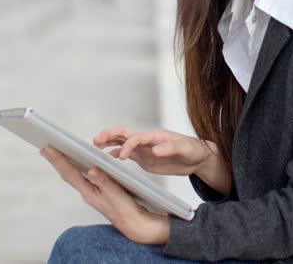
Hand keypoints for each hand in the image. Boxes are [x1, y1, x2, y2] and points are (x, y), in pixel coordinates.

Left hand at [40, 146, 169, 244]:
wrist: (132, 222)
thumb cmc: (124, 208)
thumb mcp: (115, 192)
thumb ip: (103, 180)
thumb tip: (91, 169)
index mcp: (88, 191)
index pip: (69, 172)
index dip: (58, 159)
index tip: (48, 148)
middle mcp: (86, 192)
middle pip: (67, 173)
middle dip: (55, 160)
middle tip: (45, 148)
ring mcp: (90, 192)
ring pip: (72, 175)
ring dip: (63, 164)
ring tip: (56, 154)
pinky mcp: (96, 191)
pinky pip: (80, 177)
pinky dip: (75, 168)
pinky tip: (76, 164)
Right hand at [93, 127, 214, 176]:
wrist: (198, 158)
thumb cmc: (194, 150)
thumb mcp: (185, 149)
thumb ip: (170, 148)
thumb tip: (155, 149)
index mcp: (156, 136)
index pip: (137, 137)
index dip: (127, 145)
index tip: (121, 157)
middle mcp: (148, 140)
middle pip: (125, 134)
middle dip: (110, 135)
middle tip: (96, 141)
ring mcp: (145, 148)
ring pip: (122, 142)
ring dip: (109, 142)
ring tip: (95, 146)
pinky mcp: (144, 157)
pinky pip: (127, 153)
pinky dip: (115, 153)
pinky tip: (107, 157)